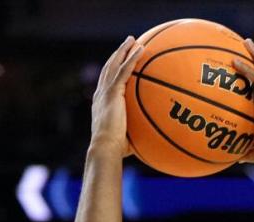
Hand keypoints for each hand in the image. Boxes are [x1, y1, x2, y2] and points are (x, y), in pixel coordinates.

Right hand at [89, 35, 142, 155]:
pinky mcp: (112, 93)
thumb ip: (137, 135)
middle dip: (118, 54)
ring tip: (133, 40)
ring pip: (115, 65)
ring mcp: (105, 92)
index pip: (107, 81)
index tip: (120, 62)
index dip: (113, 69)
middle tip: (128, 43)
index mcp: (102, 103)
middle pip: (109, 68)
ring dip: (124, 51)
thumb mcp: (127, 140)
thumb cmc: (115, 150)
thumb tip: (153, 143)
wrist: (106, 148)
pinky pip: (124, 71)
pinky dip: (132, 58)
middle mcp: (101, 94)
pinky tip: (140, 49)